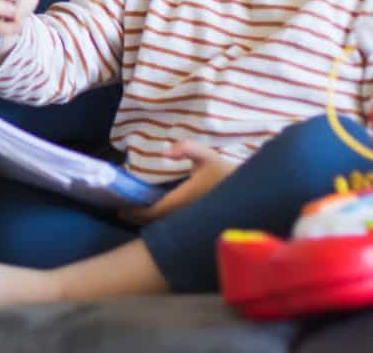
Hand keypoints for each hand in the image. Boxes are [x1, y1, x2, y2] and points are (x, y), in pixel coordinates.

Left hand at [120, 140, 237, 223]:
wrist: (251, 194)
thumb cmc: (227, 174)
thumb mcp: (208, 156)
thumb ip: (187, 148)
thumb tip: (166, 153)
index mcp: (183, 201)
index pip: (153, 212)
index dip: (135, 212)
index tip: (120, 208)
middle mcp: (184, 216)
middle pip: (155, 222)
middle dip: (138, 217)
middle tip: (123, 209)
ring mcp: (190, 222)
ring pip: (164, 225)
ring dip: (148, 219)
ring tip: (136, 210)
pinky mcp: (196, 223)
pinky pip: (173, 225)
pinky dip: (160, 220)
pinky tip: (157, 211)